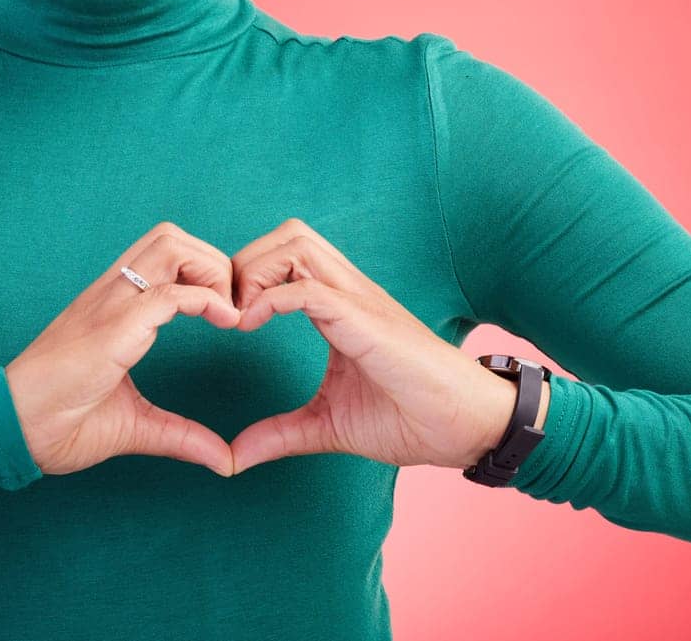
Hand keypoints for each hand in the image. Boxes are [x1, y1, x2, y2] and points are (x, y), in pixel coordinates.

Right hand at [3, 221, 242, 477]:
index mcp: (114, 306)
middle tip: (232, 308)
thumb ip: (180, 435)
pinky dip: (205, 300)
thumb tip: (223, 459)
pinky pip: (167, 295)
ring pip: (170, 246)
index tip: (229, 314)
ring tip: (228, 313)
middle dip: (213, 260)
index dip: (205, 272)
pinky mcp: (112, 329)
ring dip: (210, 270)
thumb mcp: (135, 425)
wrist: (11, 430)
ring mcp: (110, 306)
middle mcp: (112, 294)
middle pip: (171, 236)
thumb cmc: (59, 423)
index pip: (165, 254)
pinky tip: (227, 323)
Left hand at [227, 218, 533, 474]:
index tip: (224, 320)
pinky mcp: (365, 321)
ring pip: (297, 244)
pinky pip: (309, 288)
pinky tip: (252, 327)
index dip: (247, 276)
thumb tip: (237, 456)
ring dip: (255, 272)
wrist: (466, 427)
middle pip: (288, 235)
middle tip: (227, 312)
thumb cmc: (411, 419)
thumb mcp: (329, 426)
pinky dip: (270, 298)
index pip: (286, 256)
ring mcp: (359, 301)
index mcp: (340, 307)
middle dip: (246, 262)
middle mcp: (348, 292)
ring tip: (240, 318)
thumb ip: (282, 433)